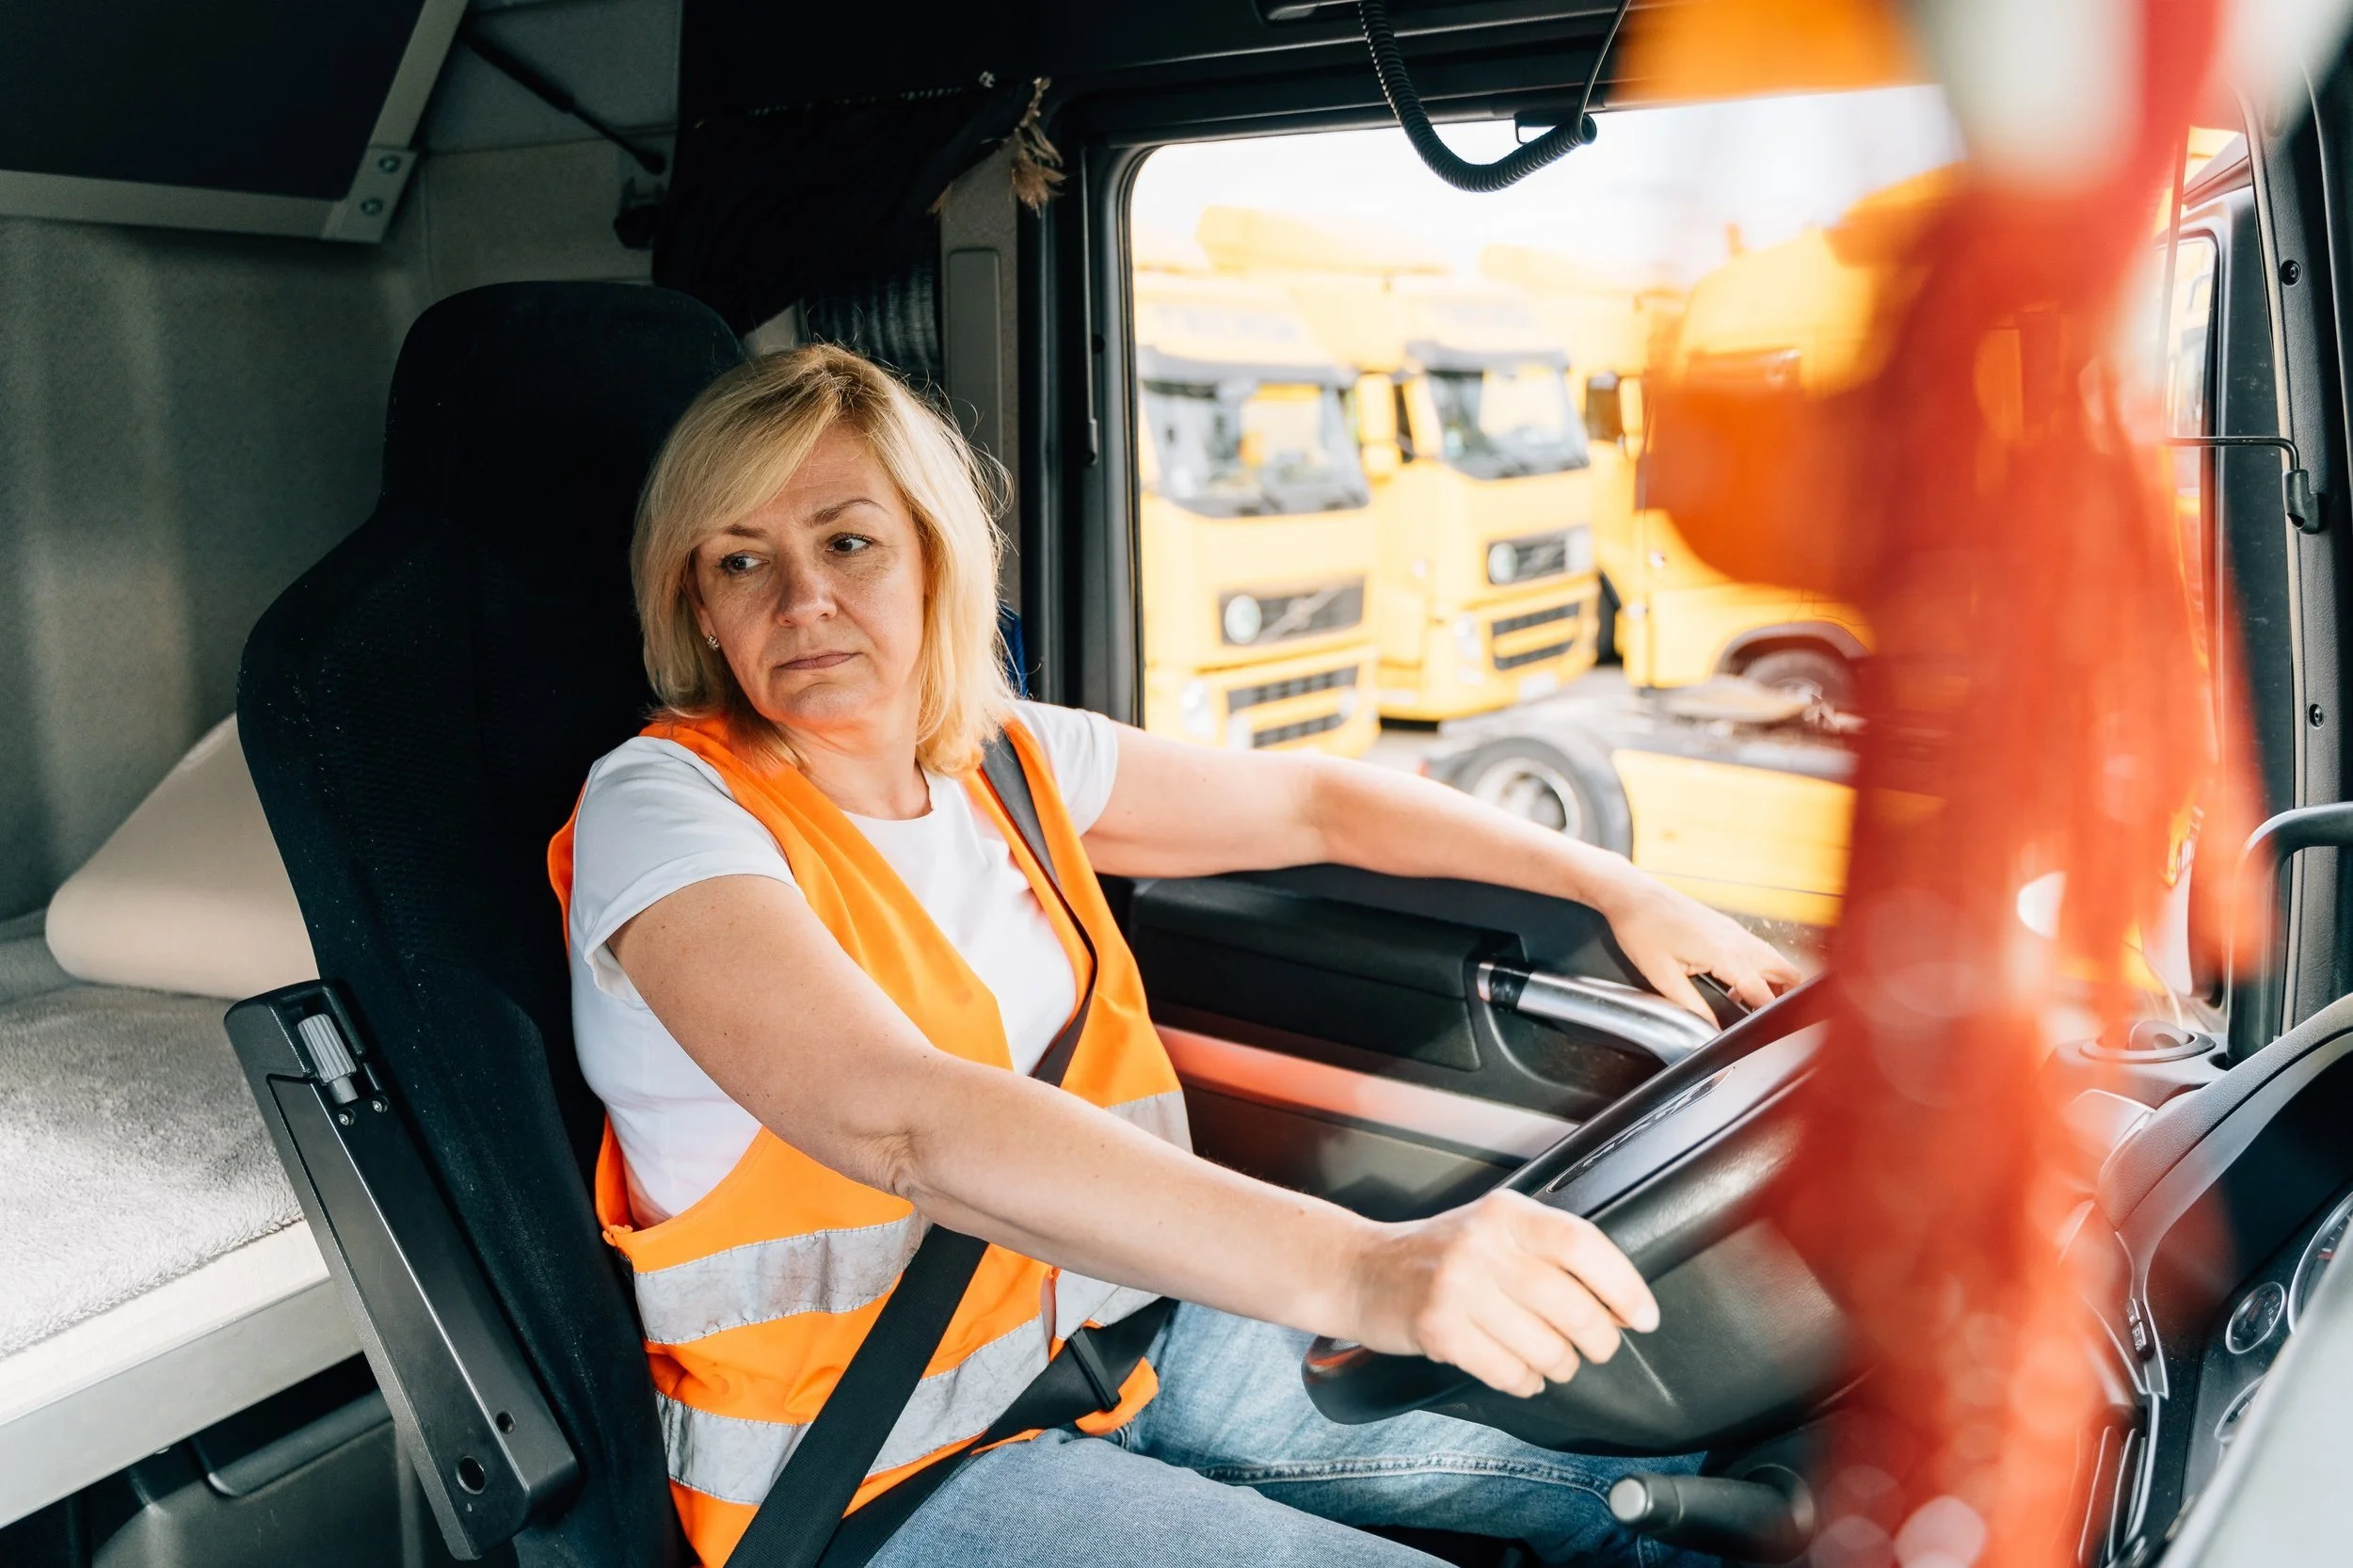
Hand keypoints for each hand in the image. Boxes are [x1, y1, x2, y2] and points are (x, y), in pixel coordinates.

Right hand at [1343, 1190, 1659, 1397]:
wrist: (1363, 1270)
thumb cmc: (1441, 1255)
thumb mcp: (1495, 1232)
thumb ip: (1552, 1255)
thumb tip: (1622, 1304)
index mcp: (1507, 1213)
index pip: (1582, 1245)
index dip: (1623, 1285)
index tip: (1644, 1317)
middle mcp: (1482, 1244)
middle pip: (1571, 1306)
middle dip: (1598, 1340)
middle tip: (1596, 1348)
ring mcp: (1457, 1287)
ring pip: (1544, 1347)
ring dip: (1559, 1365)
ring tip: (1549, 1359)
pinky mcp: (1438, 1328)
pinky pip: (1508, 1372)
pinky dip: (1524, 1382)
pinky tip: (1517, 1372)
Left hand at [1594, 873, 1801, 1019]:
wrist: (1633, 895)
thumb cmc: (1642, 930)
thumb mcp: (1663, 977)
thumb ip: (1692, 1007)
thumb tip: (1711, 1031)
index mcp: (1726, 955)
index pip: (1765, 993)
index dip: (1767, 1017)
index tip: (1765, 1033)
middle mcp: (1738, 940)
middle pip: (1785, 971)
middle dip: (1784, 996)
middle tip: (1767, 1018)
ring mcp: (1734, 930)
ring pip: (1773, 959)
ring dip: (1771, 982)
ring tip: (1748, 1003)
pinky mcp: (1726, 926)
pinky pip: (1756, 949)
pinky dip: (1758, 968)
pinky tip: (1733, 982)